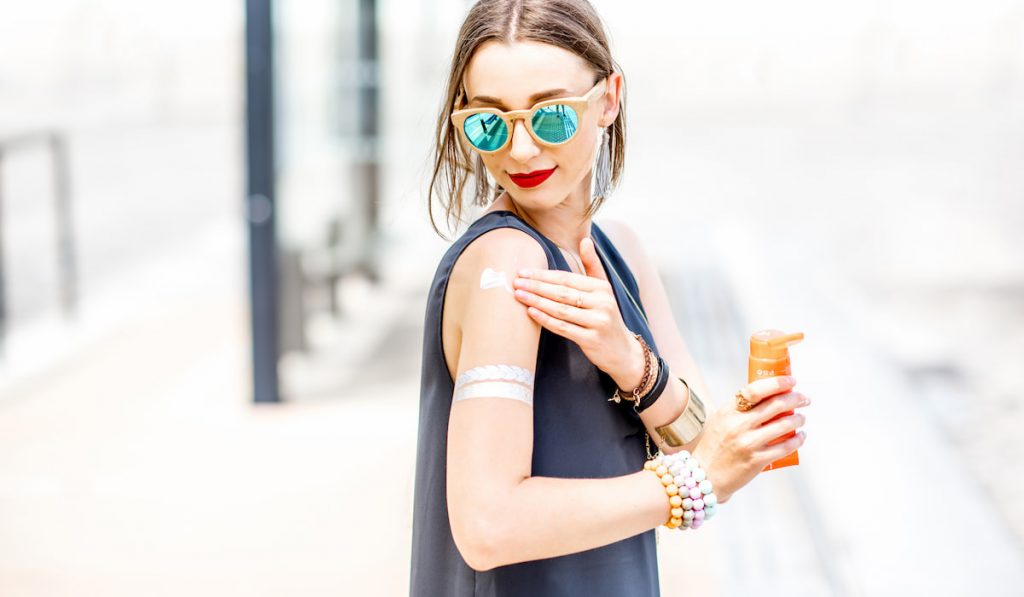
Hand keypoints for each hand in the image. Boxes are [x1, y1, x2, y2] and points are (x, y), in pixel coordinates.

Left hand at [512, 237, 637, 386]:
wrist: (622, 351)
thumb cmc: (606, 316)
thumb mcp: (604, 290)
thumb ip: (592, 265)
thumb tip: (585, 239)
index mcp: (602, 288)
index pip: (567, 278)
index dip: (544, 275)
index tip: (523, 272)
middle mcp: (602, 303)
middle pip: (562, 293)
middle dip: (536, 287)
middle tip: (516, 282)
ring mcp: (598, 322)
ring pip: (561, 310)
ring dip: (537, 301)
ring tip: (519, 295)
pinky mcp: (592, 340)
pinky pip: (564, 328)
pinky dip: (546, 320)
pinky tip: (531, 312)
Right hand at [692, 376, 809, 503]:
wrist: (705, 475)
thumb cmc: (714, 446)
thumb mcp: (721, 421)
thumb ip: (740, 409)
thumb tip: (769, 396)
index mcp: (728, 412)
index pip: (755, 390)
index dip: (777, 383)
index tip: (791, 381)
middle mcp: (738, 425)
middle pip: (775, 405)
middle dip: (795, 398)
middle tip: (804, 398)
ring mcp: (748, 443)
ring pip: (784, 425)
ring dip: (799, 419)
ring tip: (802, 418)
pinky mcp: (757, 461)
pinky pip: (785, 447)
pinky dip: (798, 440)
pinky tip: (801, 437)